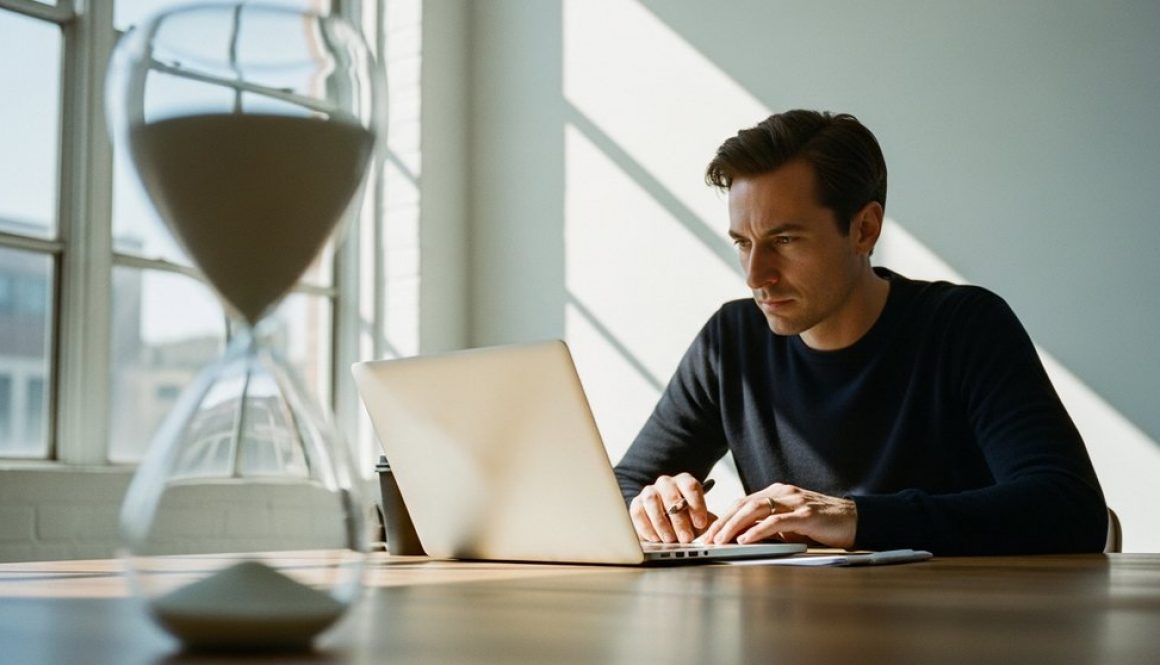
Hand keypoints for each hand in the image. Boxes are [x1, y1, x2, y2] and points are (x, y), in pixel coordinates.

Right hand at [628, 473, 715, 543]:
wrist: (668, 523)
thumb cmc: (687, 520)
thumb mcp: (699, 520)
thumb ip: (707, 524)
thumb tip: (713, 533)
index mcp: (684, 482)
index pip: (690, 486)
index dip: (696, 505)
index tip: (701, 523)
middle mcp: (666, 483)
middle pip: (671, 496)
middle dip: (679, 520)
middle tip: (686, 538)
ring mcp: (649, 492)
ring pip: (652, 501)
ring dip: (662, 523)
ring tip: (670, 540)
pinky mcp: (636, 504)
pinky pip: (638, 512)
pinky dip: (646, 526)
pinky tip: (655, 538)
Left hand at [701, 483, 856, 548]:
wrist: (855, 520)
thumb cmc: (821, 524)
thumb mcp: (790, 525)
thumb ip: (770, 526)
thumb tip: (743, 538)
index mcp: (776, 493)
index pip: (742, 503)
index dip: (724, 517)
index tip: (709, 534)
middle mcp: (782, 492)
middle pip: (744, 504)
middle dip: (723, 522)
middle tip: (707, 539)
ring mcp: (794, 501)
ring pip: (755, 510)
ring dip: (734, 526)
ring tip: (720, 540)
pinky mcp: (805, 514)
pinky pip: (776, 521)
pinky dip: (758, 530)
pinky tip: (745, 540)